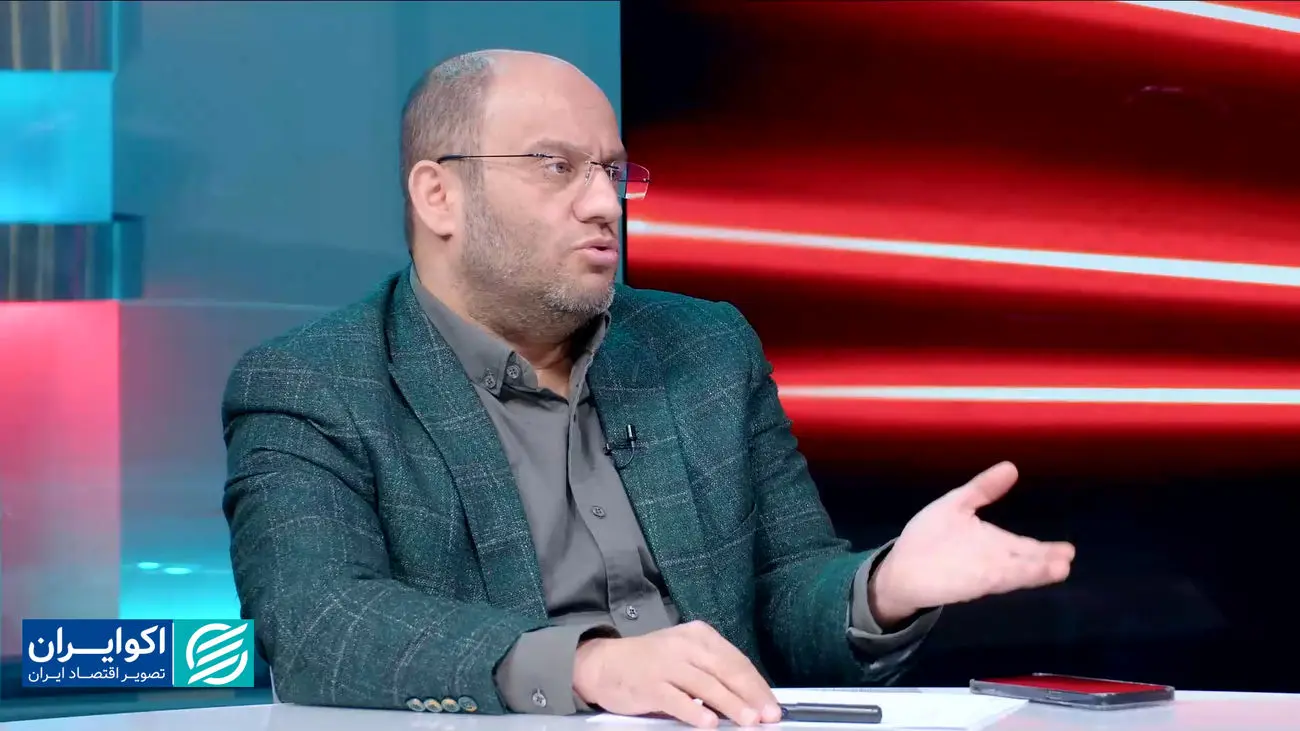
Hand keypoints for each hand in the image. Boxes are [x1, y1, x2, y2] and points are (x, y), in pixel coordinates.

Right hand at [573, 620, 781, 727]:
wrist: (604, 664)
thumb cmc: (651, 663)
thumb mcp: (684, 656)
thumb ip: (712, 671)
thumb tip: (749, 699)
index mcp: (699, 635)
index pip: (736, 660)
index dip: (757, 685)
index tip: (772, 704)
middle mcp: (684, 645)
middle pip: (726, 671)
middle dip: (751, 695)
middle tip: (769, 716)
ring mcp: (666, 664)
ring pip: (706, 685)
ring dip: (730, 705)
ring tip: (748, 721)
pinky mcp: (649, 684)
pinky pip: (677, 700)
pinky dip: (694, 712)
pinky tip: (709, 724)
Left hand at [869, 462, 1074, 624]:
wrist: (900, 565)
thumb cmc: (928, 536)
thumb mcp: (955, 504)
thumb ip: (982, 489)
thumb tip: (1011, 466)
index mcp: (993, 542)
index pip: (1025, 546)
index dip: (1046, 549)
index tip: (1069, 551)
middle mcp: (993, 560)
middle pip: (1025, 561)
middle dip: (1046, 561)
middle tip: (1067, 559)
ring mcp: (982, 572)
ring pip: (1015, 572)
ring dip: (1035, 572)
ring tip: (1059, 569)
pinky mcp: (968, 583)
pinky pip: (993, 580)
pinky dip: (1008, 577)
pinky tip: (1021, 574)